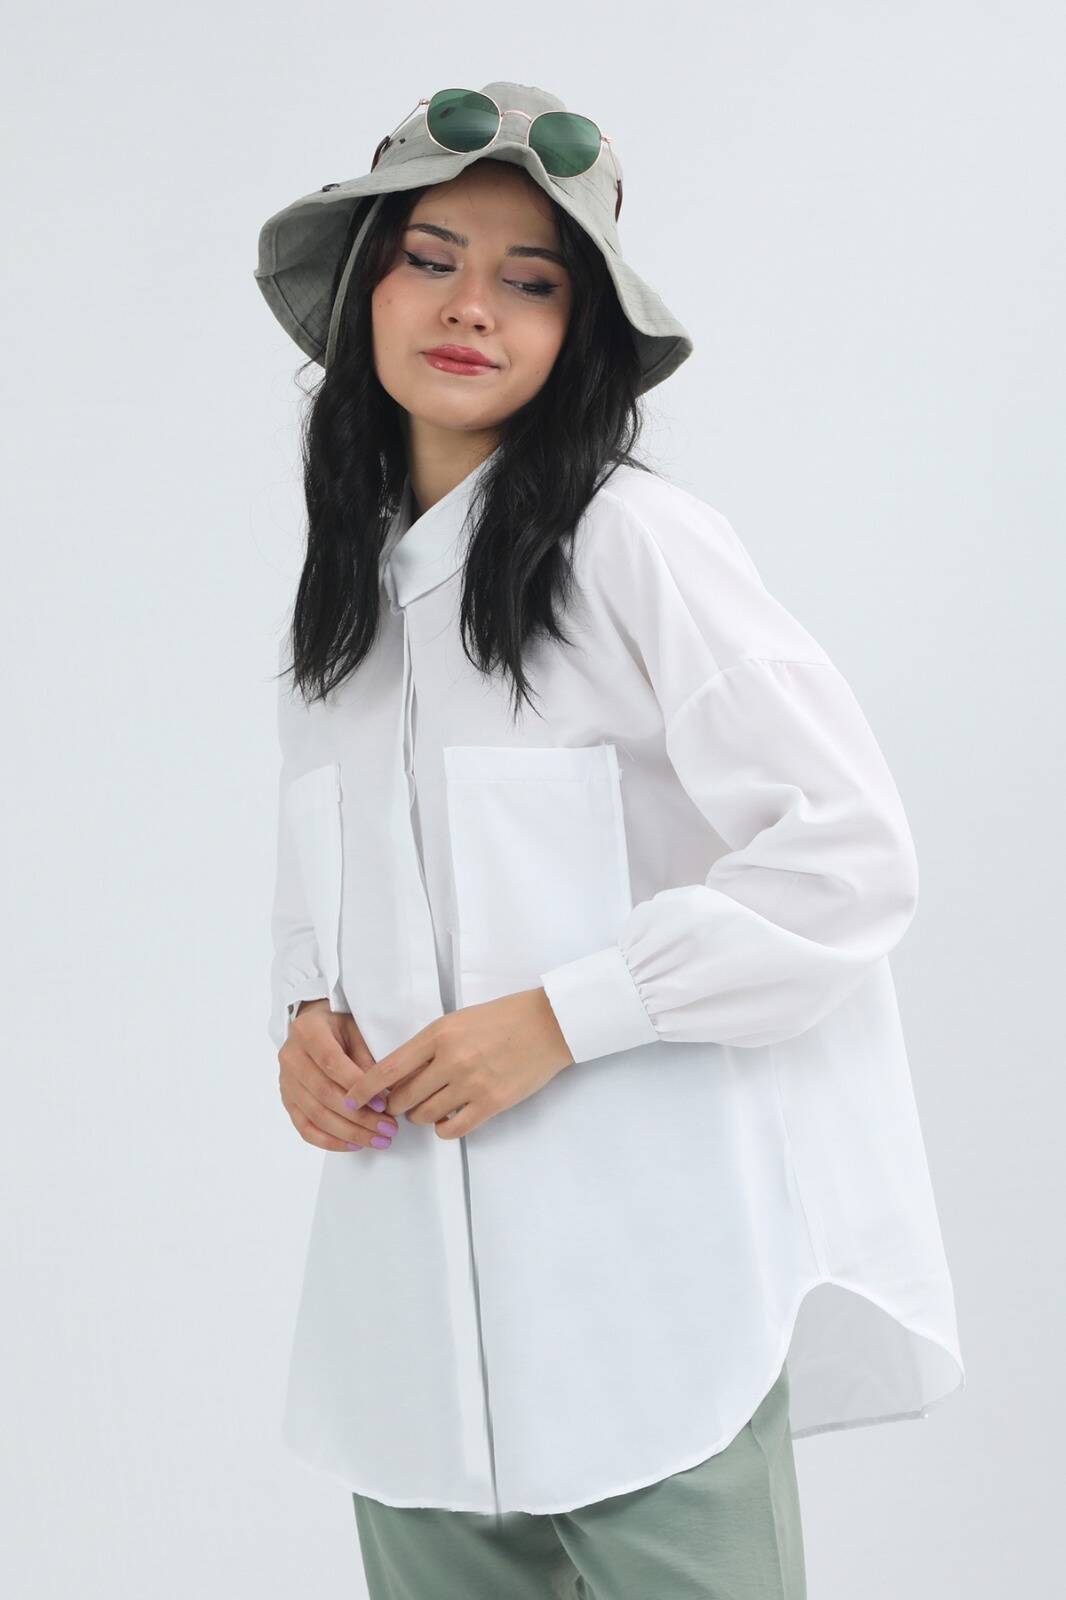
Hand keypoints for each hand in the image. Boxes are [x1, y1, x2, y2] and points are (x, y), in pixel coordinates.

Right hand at [278, 1001, 399, 1152]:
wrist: (314, 1026)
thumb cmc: (341, 1026)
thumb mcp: (357, 1029)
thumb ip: (367, 1057)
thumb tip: (384, 1094)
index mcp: (308, 1031)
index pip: (331, 1063)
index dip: (357, 1086)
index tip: (383, 1104)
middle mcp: (291, 1057)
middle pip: (324, 1094)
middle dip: (359, 1117)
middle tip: (388, 1129)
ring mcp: (286, 1082)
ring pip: (316, 1115)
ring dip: (350, 1133)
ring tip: (378, 1140)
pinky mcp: (288, 1101)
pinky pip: (306, 1128)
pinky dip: (331, 1141)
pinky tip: (355, 1144)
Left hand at [342, 987, 575, 1137]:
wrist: (548, 1023)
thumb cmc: (503, 1017)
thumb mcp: (458, 1020)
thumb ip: (429, 1045)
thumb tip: (401, 1073)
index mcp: (439, 1033)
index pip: (388, 1068)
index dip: (364, 1088)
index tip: (350, 1099)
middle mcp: (451, 1059)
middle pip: (402, 1097)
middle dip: (395, 1104)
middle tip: (402, 1102)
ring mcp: (472, 1083)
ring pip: (424, 1115)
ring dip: (420, 1116)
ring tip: (429, 1107)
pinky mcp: (492, 1103)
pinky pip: (452, 1128)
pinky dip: (443, 1128)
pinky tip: (449, 1118)